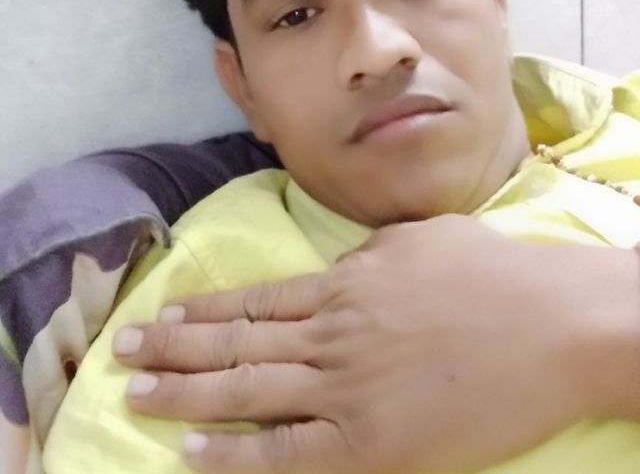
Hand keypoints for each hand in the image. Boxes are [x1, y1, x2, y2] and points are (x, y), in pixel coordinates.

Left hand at [113, 215, 639, 472]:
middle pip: (235, 342)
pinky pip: (288, 452)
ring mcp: (347, 387)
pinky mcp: (372, 441)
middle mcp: (332, 332)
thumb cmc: (494, 274)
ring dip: (184, 393)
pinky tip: (193, 453)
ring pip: (247, 390)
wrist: (552, 325)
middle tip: (122, 352)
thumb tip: (339, 268)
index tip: (162, 315)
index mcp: (345, 282)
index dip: (204, 311)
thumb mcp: (421, 241)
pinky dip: (236, 454)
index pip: (256, 301)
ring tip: (135, 394)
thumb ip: (369, 256)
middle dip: (172, 348)